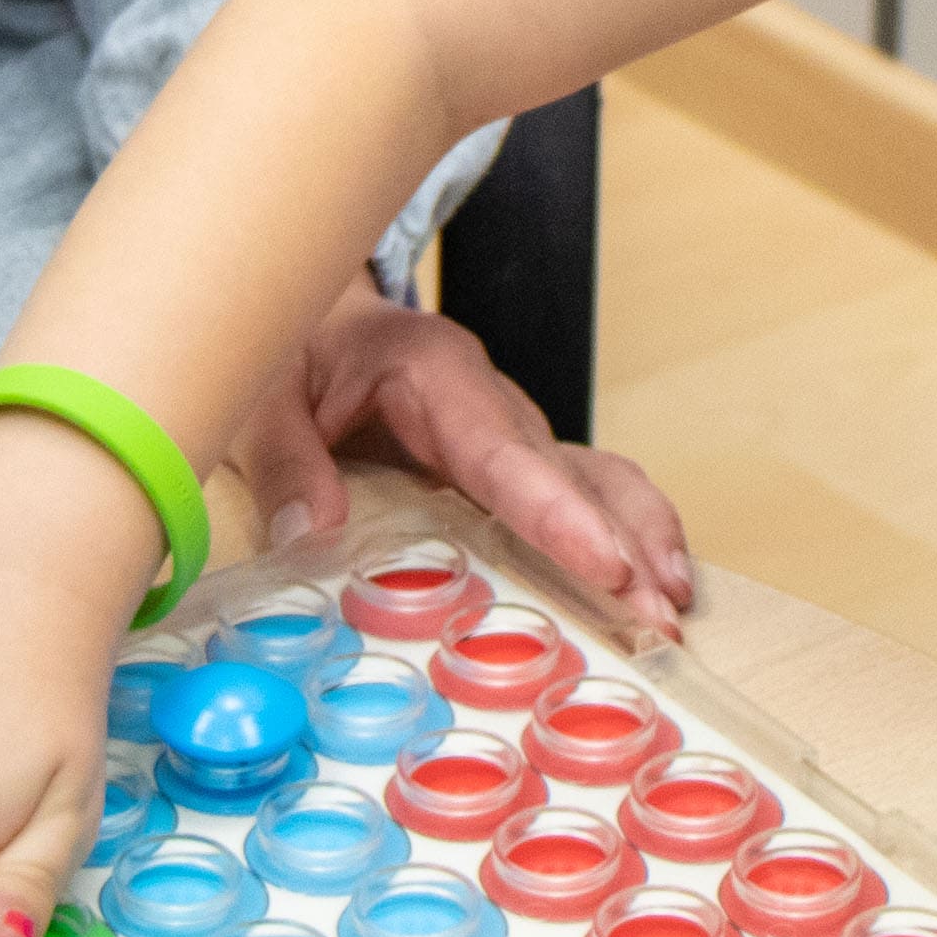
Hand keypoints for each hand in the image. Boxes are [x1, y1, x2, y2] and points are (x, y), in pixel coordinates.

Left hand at [229, 273, 695, 643]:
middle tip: (660, 621)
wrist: (319, 315)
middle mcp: (493, 402)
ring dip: (641, 541)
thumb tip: (311, 537)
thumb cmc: (295, 350)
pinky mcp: (516, 461)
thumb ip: (284, 463)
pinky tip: (652, 586)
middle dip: (624, 546)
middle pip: (572, 474)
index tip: (606, 565)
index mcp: (435, 374)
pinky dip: (625, 533)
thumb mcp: (265, 396)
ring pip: (598, 478)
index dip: (559, 513)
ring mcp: (514, 432)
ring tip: (671, 612)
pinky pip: (584, 490)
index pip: (505, 454)